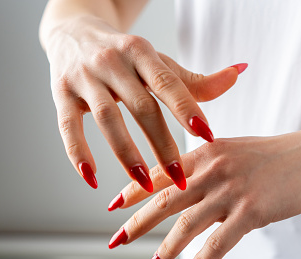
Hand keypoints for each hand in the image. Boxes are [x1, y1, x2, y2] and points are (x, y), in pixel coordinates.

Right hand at [45, 15, 244, 190]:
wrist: (74, 33)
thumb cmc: (126, 56)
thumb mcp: (159, 64)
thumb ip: (196, 80)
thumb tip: (239, 71)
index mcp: (142, 53)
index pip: (168, 83)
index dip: (187, 110)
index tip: (208, 137)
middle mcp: (113, 62)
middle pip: (141, 107)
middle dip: (162, 144)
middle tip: (181, 178)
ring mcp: (84, 77)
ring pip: (107, 119)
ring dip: (127, 154)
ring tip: (146, 183)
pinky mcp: (60, 93)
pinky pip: (68, 127)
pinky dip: (78, 154)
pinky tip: (92, 179)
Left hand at [107, 123, 300, 258]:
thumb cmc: (277, 155)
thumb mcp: (236, 151)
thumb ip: (209, 167)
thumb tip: (188, 190)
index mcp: (206, 151)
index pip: (160, 172)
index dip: (133, 190)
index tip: (112, 206)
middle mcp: (212, 169)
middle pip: (164, 200)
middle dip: (136, 223)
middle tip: (115, 241)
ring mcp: (231, 189)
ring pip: (186, 225)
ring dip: (165, 250)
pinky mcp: (252, 210)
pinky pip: (218, 244)